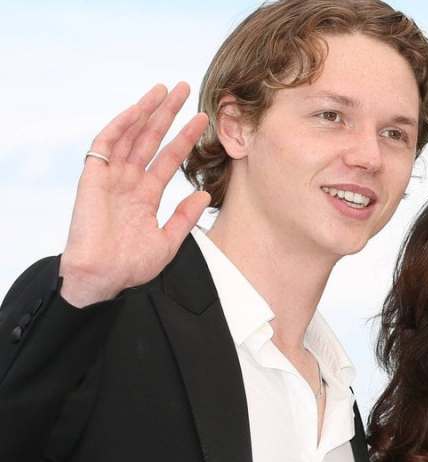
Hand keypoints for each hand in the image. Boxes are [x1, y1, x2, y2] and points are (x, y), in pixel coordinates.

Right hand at [60, 83, 210, 307]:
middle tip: (184, 88)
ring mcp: (111, 177)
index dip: (185, 139)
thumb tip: (205, 194)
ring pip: (131, 135)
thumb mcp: (168, 242)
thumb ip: (184, 217)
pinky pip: (106, 145)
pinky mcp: (93, 177)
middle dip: (167, 114)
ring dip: (146, 112)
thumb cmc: (130, 266)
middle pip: (151, 139)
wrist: (102, 277)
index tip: (203, 120)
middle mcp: (129, 182)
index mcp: (146, 196)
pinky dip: (121, 126)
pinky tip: (137, 110)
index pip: (169, 159)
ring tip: (164, 90)